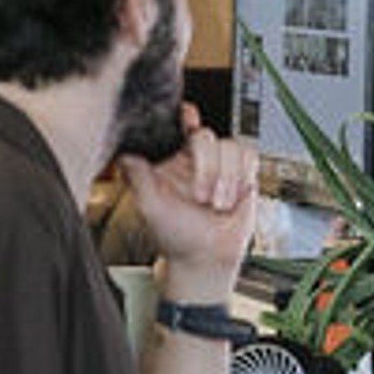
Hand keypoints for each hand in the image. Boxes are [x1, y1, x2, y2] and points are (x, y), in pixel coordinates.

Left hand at [119, 105, 253, 293]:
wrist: (207, 257)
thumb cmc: (176, 235)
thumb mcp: (149, 206)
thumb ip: (137, 177)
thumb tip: (124, 152)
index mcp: (170, 159)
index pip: (177, 126)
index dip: (184, 116)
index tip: (187, 116)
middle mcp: (196, 158)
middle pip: (206, 135)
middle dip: (206, 168)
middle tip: (200, 197)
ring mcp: (220, 163)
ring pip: (231, 147)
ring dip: (226, 180)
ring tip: (216, 204)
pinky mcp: (243, 171)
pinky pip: (250, 156)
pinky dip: (242, 179)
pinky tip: (232, 197)